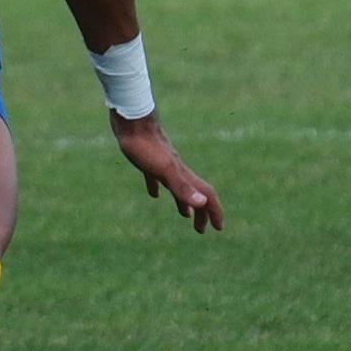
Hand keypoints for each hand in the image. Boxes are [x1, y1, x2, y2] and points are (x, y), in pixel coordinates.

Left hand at [111, 111, 221, 232]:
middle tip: (201, 230)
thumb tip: (202, 202)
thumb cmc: (146, 146)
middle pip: (195, 194)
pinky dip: (158, 187)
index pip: (206, 196)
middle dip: (201, 213)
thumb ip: (183, 187)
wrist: (132, 120)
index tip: (218, 228)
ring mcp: (163, 164)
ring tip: (185, 215)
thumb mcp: (164, 171)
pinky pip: (157, 178)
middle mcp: (177, 170)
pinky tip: (154, 193)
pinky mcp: (147, 160)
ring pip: (179, 187)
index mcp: (183, 175)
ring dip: (184, 203)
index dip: (214, 212)